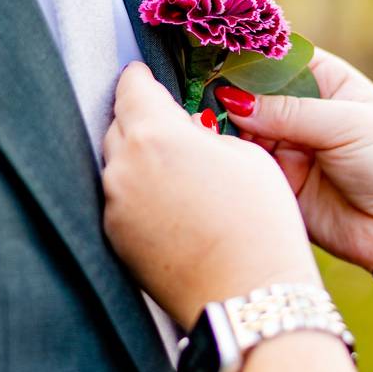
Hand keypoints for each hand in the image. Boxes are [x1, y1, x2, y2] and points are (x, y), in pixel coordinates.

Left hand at [103, 63, 320, 327]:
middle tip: (175, 131)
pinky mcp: (114, 240)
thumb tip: (185, 130)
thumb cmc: (259, 222)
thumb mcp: (245, 155)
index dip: (141, 77)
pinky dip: (139, 196)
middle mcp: (123, 166)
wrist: (249, 295)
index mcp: (155, 134)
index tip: (145, 76)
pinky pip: (120, 201)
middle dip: (144, 122)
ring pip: (118, 166)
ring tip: (180, 177)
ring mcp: (114, 206)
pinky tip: (173, 210)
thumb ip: (203, 131)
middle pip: (120, 126)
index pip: (131, 87)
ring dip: (141, 162)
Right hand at [223, 49, 372, 282]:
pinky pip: (245, 166)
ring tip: (209, 128)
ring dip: (226, 129)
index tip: (212, 56)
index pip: (277, 58)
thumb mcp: (345, 124)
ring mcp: (288, 147)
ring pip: (242, 130)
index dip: (247, 56)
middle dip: (229, 96)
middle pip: (252, 94)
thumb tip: (231, 100)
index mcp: (327, 82)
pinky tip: (218, 156)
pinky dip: (230, 161)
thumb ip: (289, 111)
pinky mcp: (278, 183)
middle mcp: (303, 111)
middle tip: (204, 99)